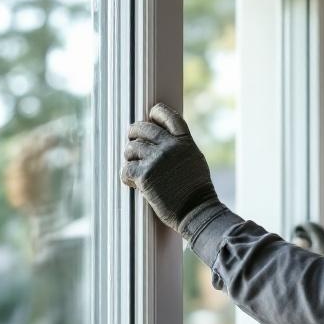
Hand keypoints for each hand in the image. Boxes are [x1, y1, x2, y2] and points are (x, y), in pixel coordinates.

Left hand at [121, 103, 219, 235]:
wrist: (197, 211)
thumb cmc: (196, 190)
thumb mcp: (195, 160)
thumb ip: (181, 147)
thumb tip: (164, 138)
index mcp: (184, 142)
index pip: (168, 116)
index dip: (156, 113)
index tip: (150, 116)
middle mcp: (170, 147)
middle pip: (143, 129)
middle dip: (134, 133)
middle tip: (132, 140)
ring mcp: (156, 160)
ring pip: (131, 149)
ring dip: (130, 158)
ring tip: (135, 168)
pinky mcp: (145, 176)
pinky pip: (126, 169)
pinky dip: (126, 176)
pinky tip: (132, 182)